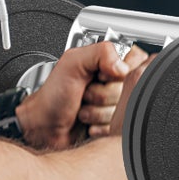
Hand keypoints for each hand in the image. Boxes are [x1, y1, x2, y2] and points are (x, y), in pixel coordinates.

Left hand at [17, 42, 149, 150]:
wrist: (43, 126)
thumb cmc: (52, 96)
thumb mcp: (72, 63)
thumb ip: (100, 53)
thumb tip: (122, 66)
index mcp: (107, 62)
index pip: (135, 60)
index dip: (119, 71)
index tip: (101, 75)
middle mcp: (113, 82)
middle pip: (131, 88)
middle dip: (104, 93)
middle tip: (86, 91)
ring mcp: (114, 104)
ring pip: (125, 109)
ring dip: (99, 112)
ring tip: (84, 107)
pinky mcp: (113, 124)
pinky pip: (120, 127)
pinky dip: (100, 126)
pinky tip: (88, 121)